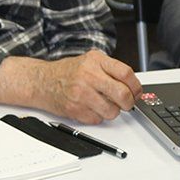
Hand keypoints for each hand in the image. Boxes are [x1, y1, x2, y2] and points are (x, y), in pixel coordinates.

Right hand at [0, 50, 141, 123]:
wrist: (42, 81)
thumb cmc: (69, 72)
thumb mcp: (91, 60)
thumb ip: (111, 69)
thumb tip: (133, 85)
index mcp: (96, 61)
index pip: (126, 74)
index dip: (136, 86)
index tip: (137, 91)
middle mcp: (89, 76)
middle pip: (122, 94)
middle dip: (129, 102)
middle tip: (127, 103)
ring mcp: (81, 94)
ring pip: (112, 111)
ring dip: (113, 111)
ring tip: (106, 104)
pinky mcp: (75, 110)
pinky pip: (98, 119)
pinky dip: (98, 117)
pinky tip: (92, 107)